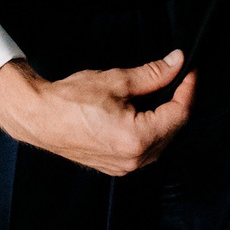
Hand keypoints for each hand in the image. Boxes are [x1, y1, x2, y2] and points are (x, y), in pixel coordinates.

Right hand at [0, 51, 194, 175]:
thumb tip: (176, 63)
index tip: (190, 71)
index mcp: (136, 139)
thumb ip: (153, 74)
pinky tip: (145, 111)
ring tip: (162, 92)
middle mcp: (133, 159)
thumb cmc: (71, 100)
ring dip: (165, 117)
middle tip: (179, 77)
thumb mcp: (117, 80)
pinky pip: (145, 149)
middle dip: (178, 102)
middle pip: (173, 129)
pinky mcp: (116, 166)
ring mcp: (124, 166)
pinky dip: (151, 129)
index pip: (178, 114)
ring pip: (161, 141)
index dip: (188, 89)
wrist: (40, 117)